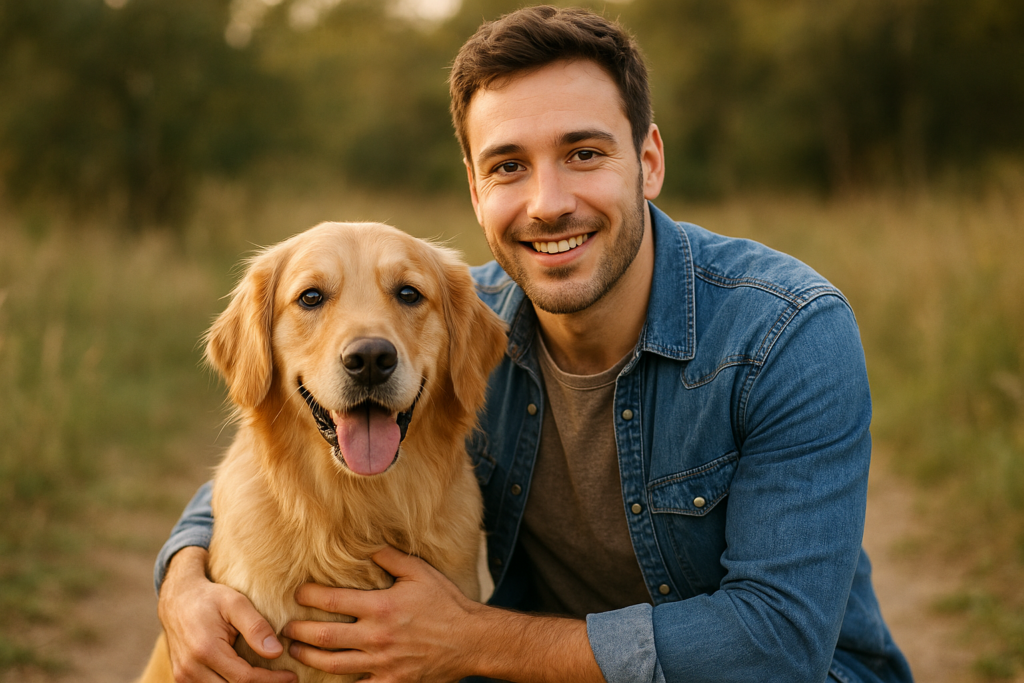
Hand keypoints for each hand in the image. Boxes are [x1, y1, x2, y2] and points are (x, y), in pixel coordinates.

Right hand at [158, 546, 296, 682]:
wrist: (177, 598)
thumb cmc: (210, 598)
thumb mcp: (236, 603)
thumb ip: (256, 627)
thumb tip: (276, 652)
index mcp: (206, 650)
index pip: (244, 678)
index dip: (271, 680)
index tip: (291, 676)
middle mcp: (190, 669)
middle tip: (285, 681)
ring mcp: (183, 676)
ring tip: (269, 680)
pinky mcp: (182, 678)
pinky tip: (247, 680)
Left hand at [283, 546, 477, 681]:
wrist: (470, 639)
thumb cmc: (446, 603)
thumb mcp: (419, 572)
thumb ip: (389, 557)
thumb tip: (365, 544)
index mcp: (380, 606)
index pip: (331, 600)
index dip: (308, 596)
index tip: (298, 592)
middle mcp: (376, 636)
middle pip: (323, 635)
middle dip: (298, 630)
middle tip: (286, 626)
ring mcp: (382, 662)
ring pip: (331, 664)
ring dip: (308, 657)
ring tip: (295, 650)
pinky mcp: (391, 682)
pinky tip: (324, 681)